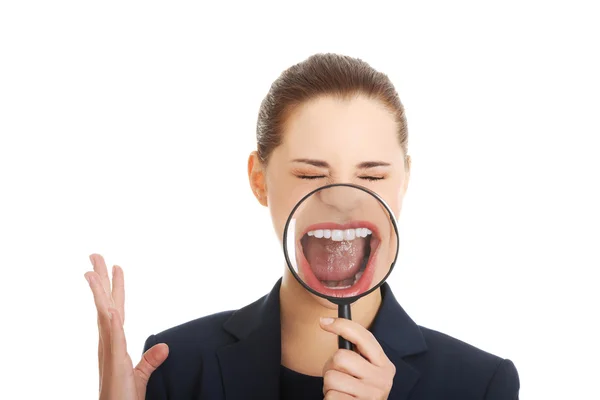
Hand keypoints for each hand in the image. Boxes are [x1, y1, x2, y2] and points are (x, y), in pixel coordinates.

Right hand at [85, 253, 168, 399]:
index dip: (115, 288)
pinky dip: (110, 320)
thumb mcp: (140, 375)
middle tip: (95, 255)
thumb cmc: (123, 399)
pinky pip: (113, 337)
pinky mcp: (116, 362)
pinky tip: (109, 306)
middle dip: (101, 279)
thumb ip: (150, 360)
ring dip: (98, 292)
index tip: (116, 267)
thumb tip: (164, 347)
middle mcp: (108, 343)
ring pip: (103, 314)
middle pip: (105, 304)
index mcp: (114, 343)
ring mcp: (110, 350)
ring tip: (91, 270)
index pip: (114, 309)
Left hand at [320, 317, 394, 399]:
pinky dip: (329, 399)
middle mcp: (382, 379)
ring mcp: (372, 395)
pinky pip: (330, 396)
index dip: (341, 325)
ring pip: (331, 377)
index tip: (323, 322)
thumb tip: (326, 323)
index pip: (363, 336)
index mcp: (384, 364)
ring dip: (328, 385)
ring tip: (340, 390)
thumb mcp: (365, 370)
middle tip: (338, 375)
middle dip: (331, 366)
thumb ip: (356, 351)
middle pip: (340, 357)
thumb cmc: (360, 390)